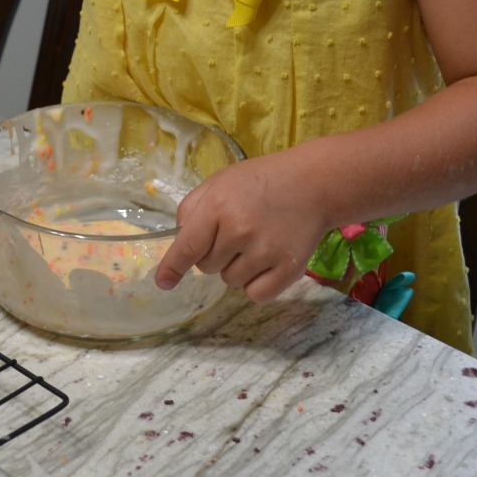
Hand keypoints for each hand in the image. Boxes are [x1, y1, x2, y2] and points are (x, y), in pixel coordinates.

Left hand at [154, 155, 333, 302]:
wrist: (312, 184)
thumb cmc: (260, 181)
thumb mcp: (219, 182)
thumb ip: (191, 209)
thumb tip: (179, 241)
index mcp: (218, 206)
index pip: (187, 246)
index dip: (172, 267)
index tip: (164, 282)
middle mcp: (240, 230)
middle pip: (207, 267)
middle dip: (214, 254)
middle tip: (237, 232)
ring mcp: (266, 251)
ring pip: (230, 282)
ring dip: (236, 268)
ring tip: (255, 242)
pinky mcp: (289, 269)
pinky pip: (256, 295)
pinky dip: (257, 285)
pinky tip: (266, 262)